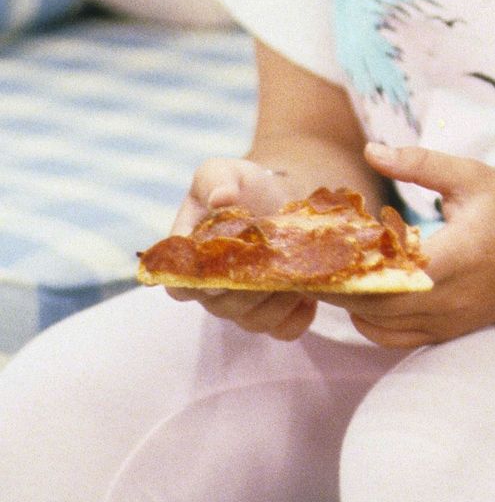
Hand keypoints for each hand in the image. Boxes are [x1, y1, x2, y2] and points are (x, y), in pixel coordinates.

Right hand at [163, 158, 314, 339]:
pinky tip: (308, 294)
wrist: (282, 194)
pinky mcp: (276, 312)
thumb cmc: (243, 184)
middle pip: (221, 307)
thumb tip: (221, 199)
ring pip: (254, 321)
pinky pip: (283, 330)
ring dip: (276, 302)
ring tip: (294, 273)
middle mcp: (213, 289)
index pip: (179, 285)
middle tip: (274, 261)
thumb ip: (215, 181)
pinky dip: (297, 318)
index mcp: (190, 259)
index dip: (196, 283)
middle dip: (249, 288)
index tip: (221, 266)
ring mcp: (244, 305)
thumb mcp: (223, 171)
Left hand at [334, 141, 494, 347]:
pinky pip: (397, 339)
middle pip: (377, 304)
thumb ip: (420, 163)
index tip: (318, 249)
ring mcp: (450, 320)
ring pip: (381, 326)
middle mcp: (453, 297)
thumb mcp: (470, 176)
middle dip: (337, 286)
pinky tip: (357, 300)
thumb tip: (371, 151)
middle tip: (304, 264)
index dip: (350, 265)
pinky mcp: (449, 331)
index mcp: (459, 255)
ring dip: (349, 305)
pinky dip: (370, 324)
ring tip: (322, 279)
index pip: (390, 272)